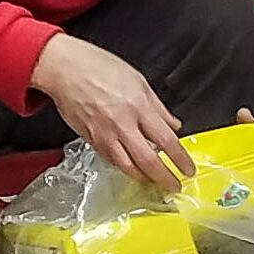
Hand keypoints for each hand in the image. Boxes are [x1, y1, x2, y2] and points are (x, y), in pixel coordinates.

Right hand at [33, 35, 192, 188]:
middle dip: (164, 178)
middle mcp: (122, 124)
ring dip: (144, 178)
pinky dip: (124, 167)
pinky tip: (132, 167)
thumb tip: (173, 126)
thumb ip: (158, 107)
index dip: (180, 159)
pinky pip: (111, 160)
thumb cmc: (98, 67)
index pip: (167, 140)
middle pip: (148, 161)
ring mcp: (105, 135)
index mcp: (138, 106)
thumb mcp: (138, 81)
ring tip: (154, 181)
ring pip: (128, 167)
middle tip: (174, 186)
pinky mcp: (91, 140)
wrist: (65, 69)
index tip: (188, 169)